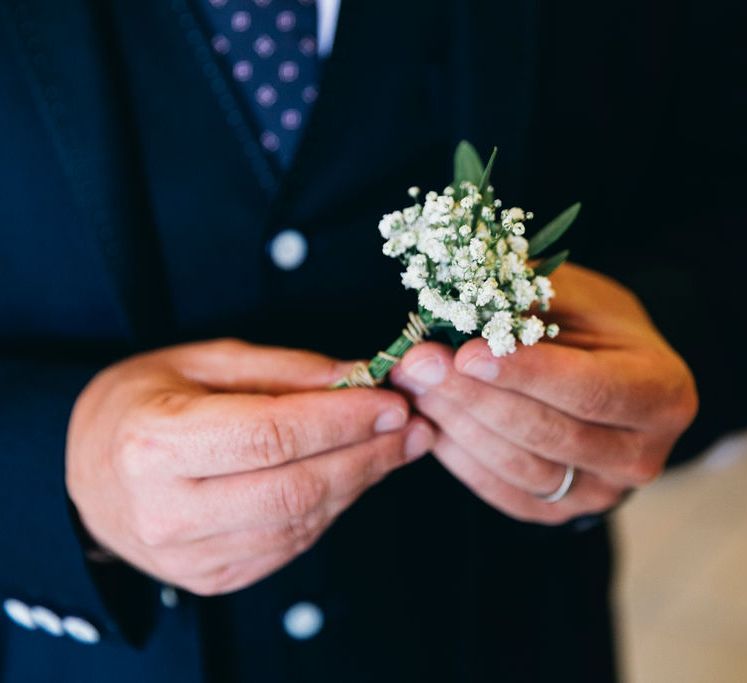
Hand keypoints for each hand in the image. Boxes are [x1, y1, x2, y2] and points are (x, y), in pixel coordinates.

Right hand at [66, 339, 433, 594]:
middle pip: (295, 488)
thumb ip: (283, 370)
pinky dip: (331, 507)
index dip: (341, 420)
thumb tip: (357, 376)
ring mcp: (188, 557)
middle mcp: (166, 511)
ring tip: (397, 447)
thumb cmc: (146, 402)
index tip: (392, 401)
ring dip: (359, 482)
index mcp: (155, 444)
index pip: (271, 435)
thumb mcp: (204, 362)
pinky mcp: (211, 578)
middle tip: (414, 428)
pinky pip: (291, 545)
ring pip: (301, 522)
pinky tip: (351, 475)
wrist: (89, 473)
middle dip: (367, 456)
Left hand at [390, 263, 697, 524]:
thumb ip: (532, 298)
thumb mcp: (576, 297)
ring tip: (413, 386)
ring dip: (457, 424)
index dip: (524, 373)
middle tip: (418, 363)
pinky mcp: (557, 510)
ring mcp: (599, 492)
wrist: (607, 375)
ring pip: (519, 466)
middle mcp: (640, 455)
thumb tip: (468, 296)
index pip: (588, 390)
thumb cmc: (592, 327)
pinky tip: (425, 420)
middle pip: (548, 432)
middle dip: (474, 397)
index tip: (465, 351)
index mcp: (660, 392)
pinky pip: (500, 489)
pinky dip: (458, 456)